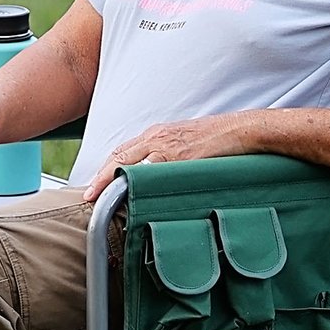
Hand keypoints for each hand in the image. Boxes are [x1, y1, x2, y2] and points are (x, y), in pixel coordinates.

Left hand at [80, 116, 246, 199]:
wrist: (241, 130)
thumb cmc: (217, 139)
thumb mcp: (184, 144)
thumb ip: (166, 157)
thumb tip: (154, 178)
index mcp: (156, 134)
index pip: (122, 152)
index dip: (104, 169)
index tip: (93, 186)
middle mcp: (157, 136)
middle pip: (119, 156)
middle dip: (101, 177)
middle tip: (88, 195)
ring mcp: (168, 146)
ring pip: (132, 164)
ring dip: (115, 182)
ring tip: (103, 199)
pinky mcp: (181, 156)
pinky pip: (154, 171)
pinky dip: (141, 183)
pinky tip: (131, 195)